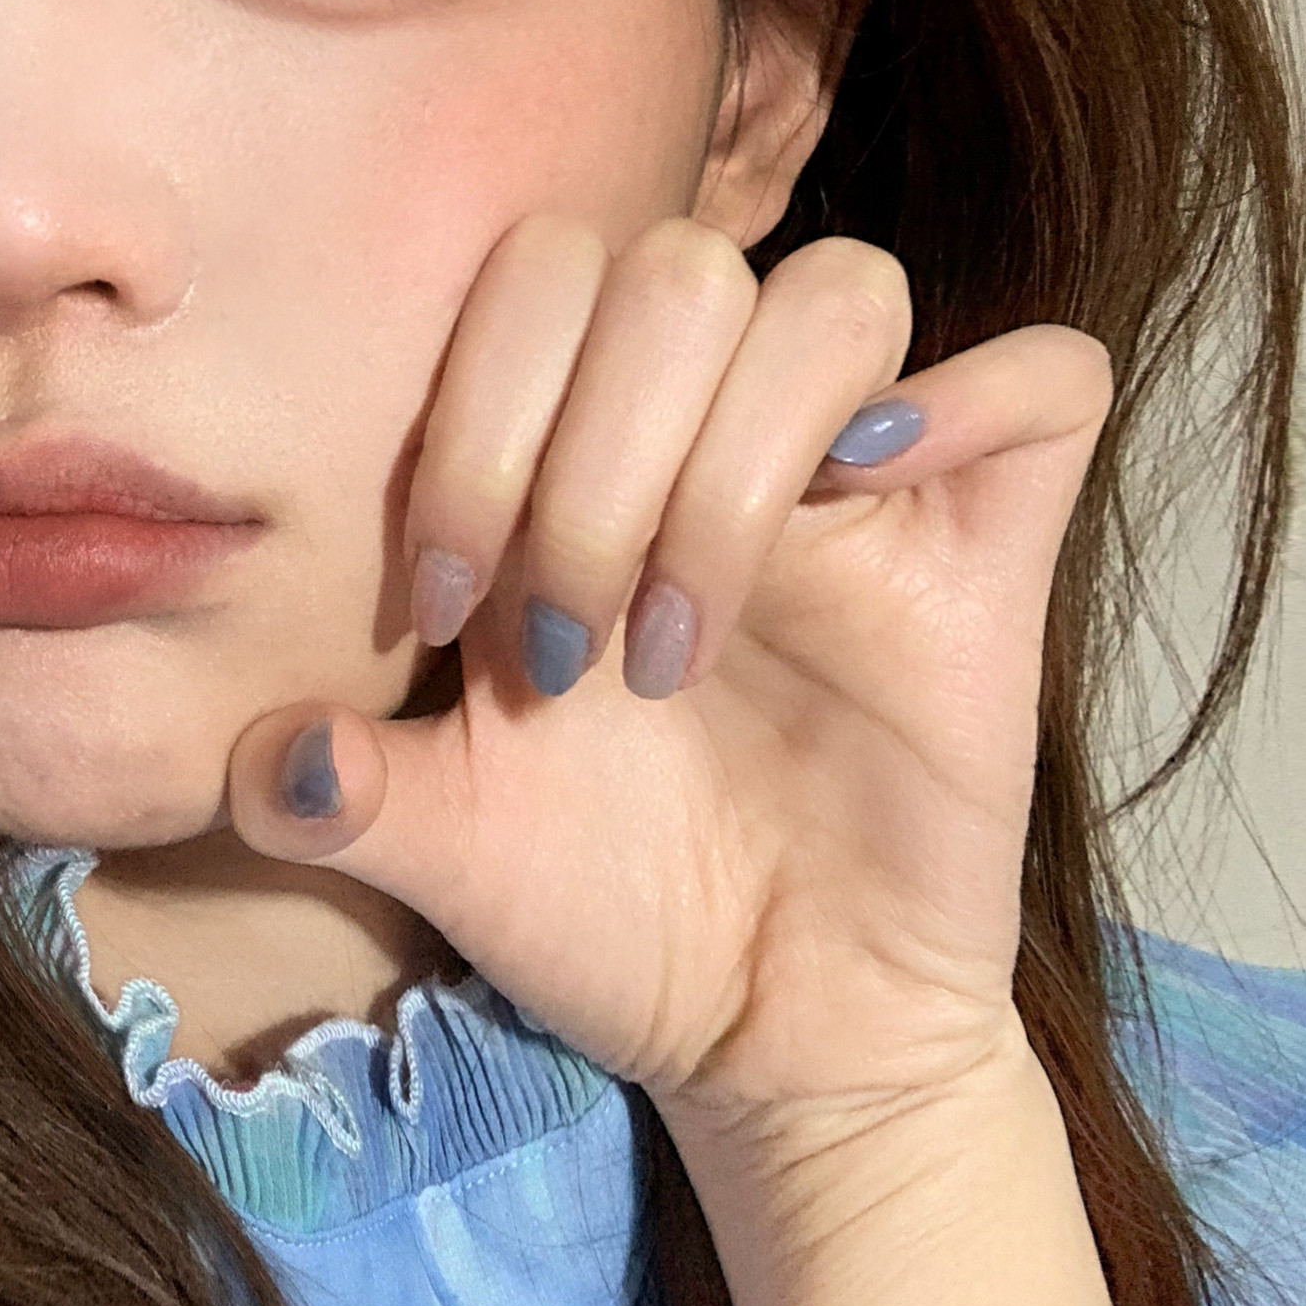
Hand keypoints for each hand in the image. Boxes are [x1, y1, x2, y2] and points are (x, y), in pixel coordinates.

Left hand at [223, 213, 1112, 1146]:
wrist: (762, 1035)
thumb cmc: (605, 905)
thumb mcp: (444, 843)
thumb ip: (334, 788)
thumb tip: (264, 757)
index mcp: (576, 450)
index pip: (534, 275)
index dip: (477, 417)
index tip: (444, 607)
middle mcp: (718, 430)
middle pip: (673, 269)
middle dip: (589, 464)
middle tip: (562, 655)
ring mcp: (866, 480)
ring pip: (836, 294)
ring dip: (736, 463)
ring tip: (676, 651)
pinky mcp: (990, 553)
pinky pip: (1042, 382)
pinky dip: (968, 402)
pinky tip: (870, 514)